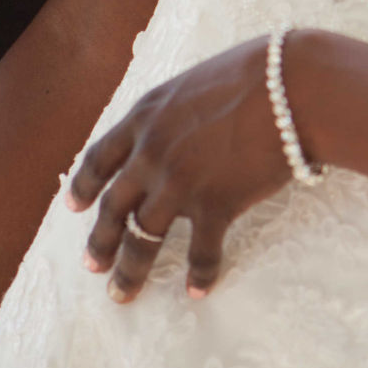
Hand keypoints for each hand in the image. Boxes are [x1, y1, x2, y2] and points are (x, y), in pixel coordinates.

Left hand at [66, 38, 286, 301]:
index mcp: (146, 116)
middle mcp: (152, 153)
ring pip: (142, 238)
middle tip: (92, 267)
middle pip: (114, 207)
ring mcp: (180, 182)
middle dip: (100, 241)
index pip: (100, 156)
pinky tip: (197, 291)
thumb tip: (179, 124)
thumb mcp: (197, 80)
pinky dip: (199, 274)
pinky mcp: (215, 206)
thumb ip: (176, 110)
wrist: (293, 87)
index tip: (74, 208)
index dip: (84, 185)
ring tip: (122, 295)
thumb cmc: (257, 71)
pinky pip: (200, 251)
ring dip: (130, 271)